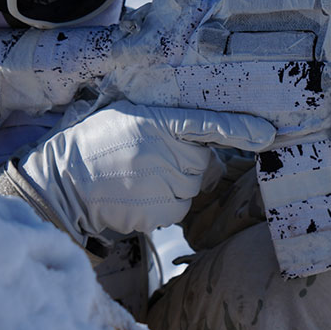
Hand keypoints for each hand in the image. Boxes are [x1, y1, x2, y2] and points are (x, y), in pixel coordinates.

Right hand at [7, 101, 275, 241]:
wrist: (63, 181)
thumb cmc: (97, 143)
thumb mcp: (130, 117)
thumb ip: (169, 126)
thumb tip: (209, 151)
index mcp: (157, 121)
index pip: (207, 123)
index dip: (239, 128)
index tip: (267, 134)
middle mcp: (163, 152)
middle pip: (202, 161)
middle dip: (186, 162)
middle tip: (150, 159)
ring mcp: (161, 184)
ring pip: (192, 187)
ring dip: (175, 184)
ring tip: (137, 177)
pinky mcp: (157, 212)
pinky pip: (179, 209)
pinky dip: (164, 205)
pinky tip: (136, 196)